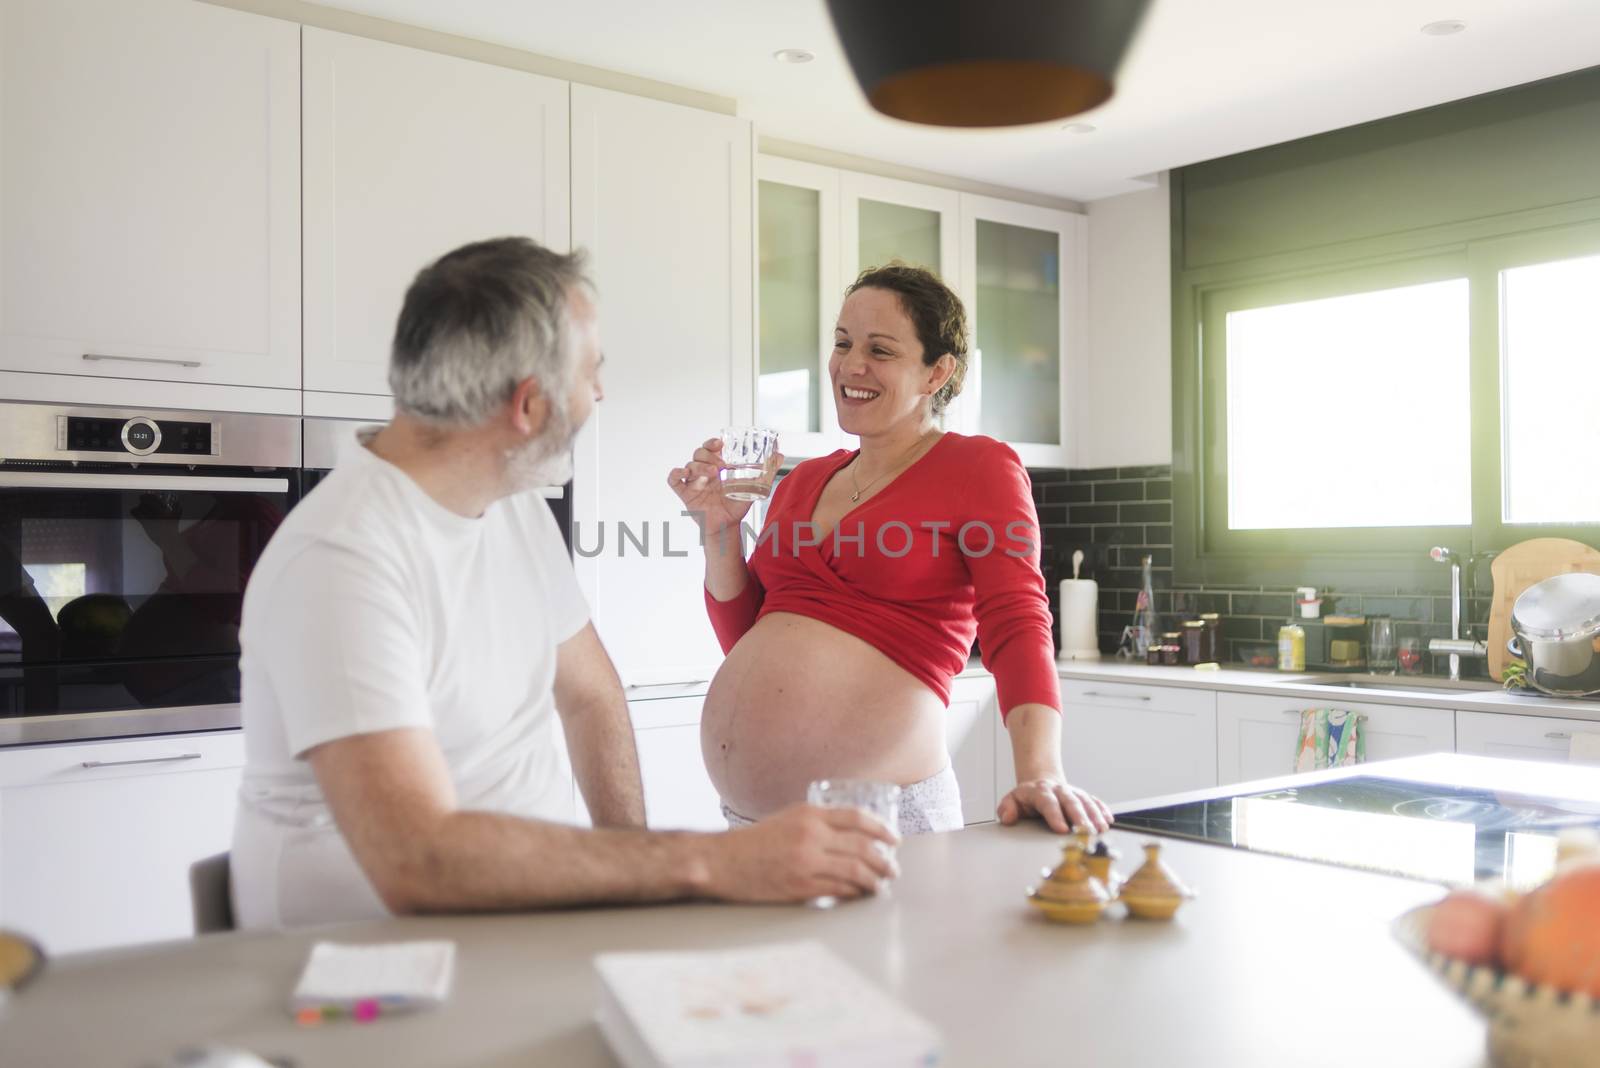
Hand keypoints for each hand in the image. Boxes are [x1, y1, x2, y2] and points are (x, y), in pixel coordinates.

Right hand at [666, 437, 782, 541]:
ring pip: (690, 465)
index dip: (712, 442)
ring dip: (700, 466)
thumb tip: (780, 455)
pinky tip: (684, 473)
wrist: (727, 526)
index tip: (719, 443)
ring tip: (713, 473)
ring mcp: (694, 482)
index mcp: (717, 466)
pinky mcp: (685, 493)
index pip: (710, 447)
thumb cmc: (737, 505)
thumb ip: (766, 471)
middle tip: (720, 464)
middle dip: (708, 455)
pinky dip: (676, 473)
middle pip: (698, 453)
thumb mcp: (754, 487)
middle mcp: (704, 471)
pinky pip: (673, 480)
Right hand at [701, 803, 899, 903]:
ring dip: (874, 880)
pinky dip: (854, 893)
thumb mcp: (787, 819)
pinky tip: (859, 895)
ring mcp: (806, 862)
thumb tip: (852, 836)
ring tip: (880, 886)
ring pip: (856, 870)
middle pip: (863, 846)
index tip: (894, 840)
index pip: (858, 818)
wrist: (720, 861)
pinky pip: (839, 890)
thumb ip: (817, 823)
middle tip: (893, 869)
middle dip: (885, 860)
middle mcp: (811, 835)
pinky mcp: (800, 886)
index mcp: (809, 813)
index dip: (882, 829)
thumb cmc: (753, 842)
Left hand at [997, 778, 1112, 833]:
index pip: (1048, 803)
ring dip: (1094, 816)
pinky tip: (1108, 820)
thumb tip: (1008, 817)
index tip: (1062, 829)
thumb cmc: (1027, 798)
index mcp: (1040, 792)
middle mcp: (1059, 790)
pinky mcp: (1083, 797)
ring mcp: (1073, 793)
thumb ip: (1007, 808)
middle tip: (1086, 831)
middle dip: (1080, 817)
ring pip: (1086, 802)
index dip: (1055, 815)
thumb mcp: (1012, 800)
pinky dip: (1102, 810)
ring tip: (1100, 830)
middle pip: (1071, 802)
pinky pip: (1095, 802)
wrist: (1042, 783)